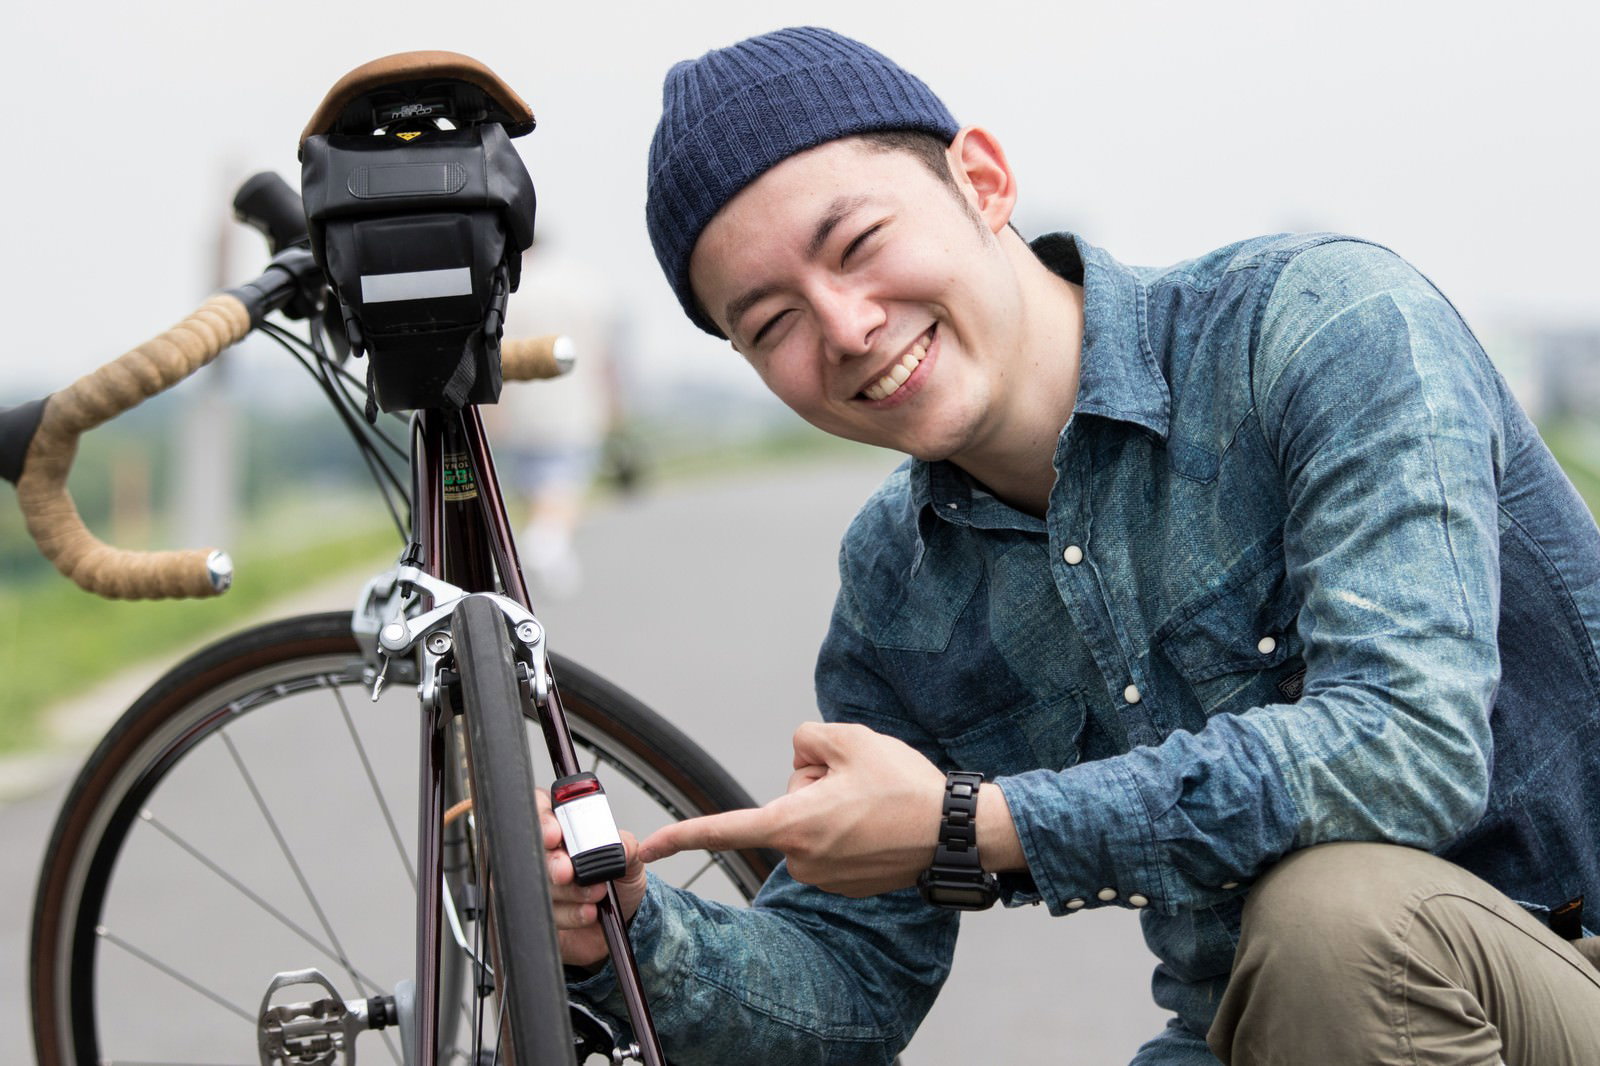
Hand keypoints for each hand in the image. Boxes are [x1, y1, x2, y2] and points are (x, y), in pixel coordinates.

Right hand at [536, 787, 647, 968]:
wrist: (623, 918)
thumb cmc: (619, 882)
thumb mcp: (630, 859)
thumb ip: (626, 846)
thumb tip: (620, 844)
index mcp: (565, 827)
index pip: (541, 810)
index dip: (543, 821)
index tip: (555, 834)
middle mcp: (549, 853)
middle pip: (533, 850)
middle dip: (553, 862)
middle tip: (568, 872)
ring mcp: (542, 882)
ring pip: (539, 884)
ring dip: (570, 892)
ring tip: (596, 894)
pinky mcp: (542, 911)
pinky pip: (547, 913)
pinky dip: (571, 914)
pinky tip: (588, 912)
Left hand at [639, 722, 946, 896]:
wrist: (953, 832)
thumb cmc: (905, 787)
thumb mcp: (850, 739)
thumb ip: (807, 739)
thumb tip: (801, 756)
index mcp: (793, 823)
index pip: (723, 830)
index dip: (681, 837)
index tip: (647, 849)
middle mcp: (801, 857)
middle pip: (786, 805)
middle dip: (813, 787)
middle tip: (858, 784)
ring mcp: (823, 875)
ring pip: (808, 824)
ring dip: (832, 808)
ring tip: (873, 804)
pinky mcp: (843, 883)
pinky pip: (829, 843)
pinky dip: (847, 829)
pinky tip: (878, 822)